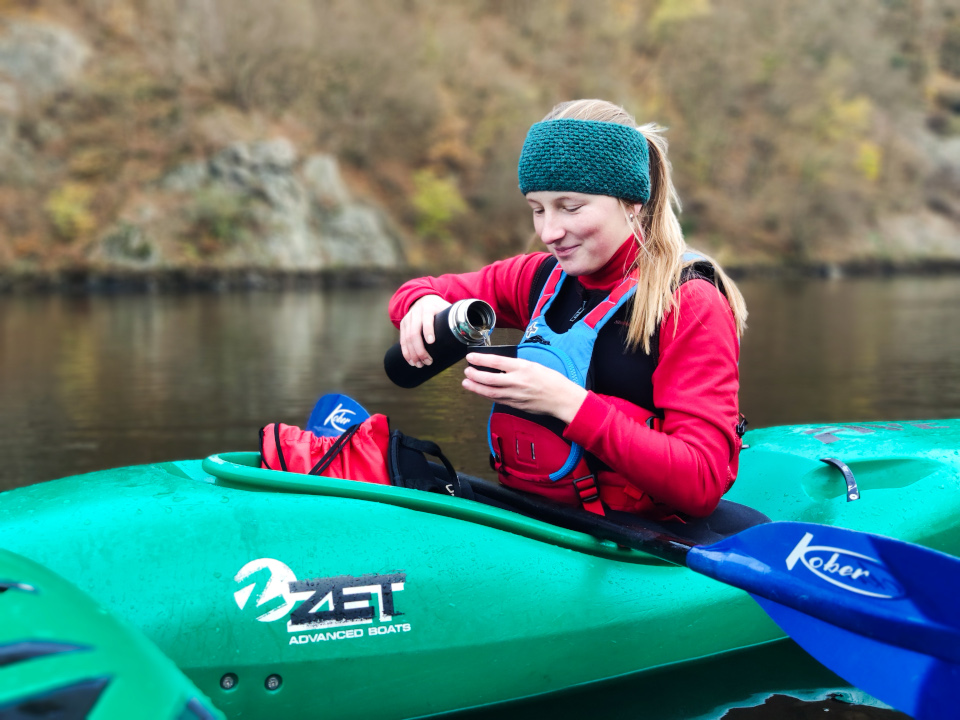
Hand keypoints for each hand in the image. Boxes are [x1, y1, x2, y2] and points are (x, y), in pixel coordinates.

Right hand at [399, 294, 450, 366]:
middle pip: (414, 333)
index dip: (428, 330)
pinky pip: (402, 340)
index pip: (427, 319)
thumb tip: (473, 334)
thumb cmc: (439, 307)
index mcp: (429, 308)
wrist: (423, 298)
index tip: (431, 342)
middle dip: (420, 350)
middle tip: (427, 362)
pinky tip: (410, 361)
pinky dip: (405, 352)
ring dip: (412, 354)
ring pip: (407, 338)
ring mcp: (408, 319)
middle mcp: (416, 313)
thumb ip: (457, 319)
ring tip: (419, 365)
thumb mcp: (447, 308)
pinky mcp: (403, 325)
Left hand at [463, 352, 587, 423]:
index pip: (496, 362)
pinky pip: (497, 400)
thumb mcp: (534, 365)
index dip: (480, 359)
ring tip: (466, 383)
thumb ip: (517, 366)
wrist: (562, 399)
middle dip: (474, 375)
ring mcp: (515, 395)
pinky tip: (481, 392)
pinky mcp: (516, 405)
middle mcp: (516, 381)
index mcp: (522, 368)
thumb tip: (500, 365)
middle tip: (466, 371)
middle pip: (488, 378)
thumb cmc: (552, 381)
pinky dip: (487, 395)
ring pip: (490, 392)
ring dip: (476, 387)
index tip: (470, 357)